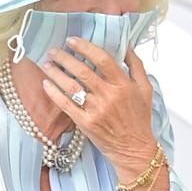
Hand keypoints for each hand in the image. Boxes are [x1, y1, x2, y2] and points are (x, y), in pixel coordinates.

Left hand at [40, 36, 157, 180]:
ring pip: (71, 87)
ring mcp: (96, 110)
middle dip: (65, 58)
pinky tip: (46, 83)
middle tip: (54, 50)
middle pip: (83, 71)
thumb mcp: (145, 88)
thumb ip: (136, 64)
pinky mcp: (86, 123)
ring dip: (56, 73)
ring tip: (47, 63)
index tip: (72, 40)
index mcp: (124, 85)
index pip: (103, 59)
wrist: (134, 149)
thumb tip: (125, 43)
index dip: (85, 47)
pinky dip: (54, 93)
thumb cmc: (140, 118)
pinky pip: (66, 105)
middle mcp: (109, 96)